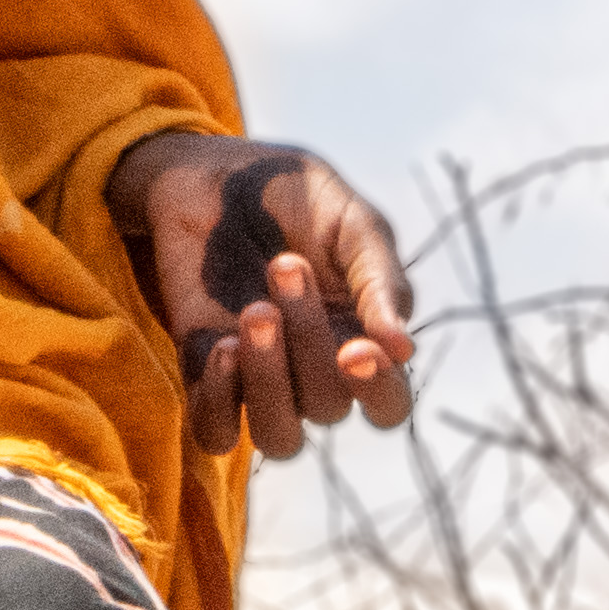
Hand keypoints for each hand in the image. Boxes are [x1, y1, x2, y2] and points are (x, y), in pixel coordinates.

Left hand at [104, 135, 421, 460]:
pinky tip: (220, 346)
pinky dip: (219, 401)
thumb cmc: (297, 198)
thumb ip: (381, 281)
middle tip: (286, 264)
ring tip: (254, 312)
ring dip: (268, 383)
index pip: (388, 403)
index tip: (356, 349)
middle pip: (328, 407)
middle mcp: (314, 372)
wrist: (214, 174)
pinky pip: (215, 431)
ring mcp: (258, 378)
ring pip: (278, 436)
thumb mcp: (353, 224)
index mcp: (362, 341)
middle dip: (309, 340)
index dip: (378, 391)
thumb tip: (404, 350)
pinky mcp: (204, 373)